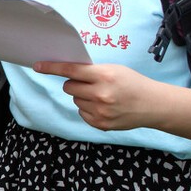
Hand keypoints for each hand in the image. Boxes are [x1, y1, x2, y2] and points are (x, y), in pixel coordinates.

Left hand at [34, 61, 159, 131]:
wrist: (153, 105)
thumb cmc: (132, 83)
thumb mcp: (114, 70)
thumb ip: (91, 72)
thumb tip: (66, 72)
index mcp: (104, 76)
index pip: (71, 70)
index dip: (52, 68)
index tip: (38, 66)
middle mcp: (100, 94)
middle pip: (68, 87)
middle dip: (75, 84)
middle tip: (90, 84)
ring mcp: (100, 111)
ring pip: (75, 100)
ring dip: (83, 97)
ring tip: (103, 97)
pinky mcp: (100, 124)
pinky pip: (81, 113)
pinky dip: (88, 109)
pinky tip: (104, 107)